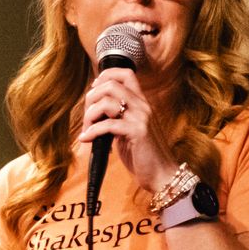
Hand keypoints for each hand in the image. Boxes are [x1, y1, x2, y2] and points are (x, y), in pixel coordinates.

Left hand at [76, 67, 176, 193]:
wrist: (161, 175)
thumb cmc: (144, 156)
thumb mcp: (129, 130)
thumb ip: (117, 118)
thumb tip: (94, 112)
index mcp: (141, 103)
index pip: (125, 74)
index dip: (106, 76)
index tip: (94, 90)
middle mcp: (142, 106)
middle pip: (111, 84)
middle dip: (92, 98)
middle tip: (87, 117)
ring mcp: (141, 118)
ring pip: (107, 101)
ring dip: (90, 115)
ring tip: (87, 130)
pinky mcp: (137, 133)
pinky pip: (108, 124)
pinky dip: (92, 131)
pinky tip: (86, 139)